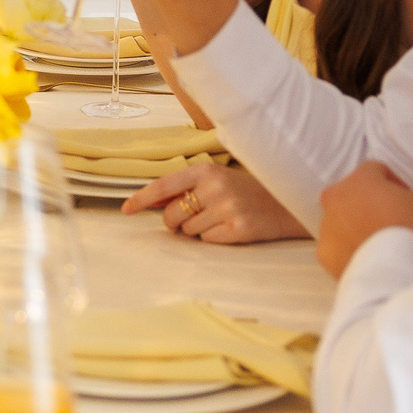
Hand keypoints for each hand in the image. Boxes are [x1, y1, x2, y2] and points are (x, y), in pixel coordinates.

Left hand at [128, 161, 309, 243]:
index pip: (164, 186)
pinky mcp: (237, 229)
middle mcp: (214, 187)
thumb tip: (153, 202)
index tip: (126, 210)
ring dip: (198, 231)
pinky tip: (230, 229)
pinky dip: (213, 240)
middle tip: (198, 217)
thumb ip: (186, 188)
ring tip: (220, 220)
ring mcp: (227, 208)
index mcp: (206, 170)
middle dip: (177, 222)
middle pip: (172, 216)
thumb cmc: (246, 191)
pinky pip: (207, 242)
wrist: (286, 204)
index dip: (142, 199)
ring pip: (188, 232)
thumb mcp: (216, 179)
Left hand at [315, 162, 412, 278]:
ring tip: (378, 242)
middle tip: (388, 219)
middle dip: (368, 202)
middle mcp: (336, 198)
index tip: (405, 198)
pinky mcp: (324, 253)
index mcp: (361, 180)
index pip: (375, 169)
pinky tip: (367, 258)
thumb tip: (406, 206)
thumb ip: (412, 197)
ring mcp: (327, 226)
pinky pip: (337, 247)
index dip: (393, 181)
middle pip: (351, 192)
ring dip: (356, 226)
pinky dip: (349, 250)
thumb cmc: (412, 231)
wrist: (392, 271)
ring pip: (340, 220)